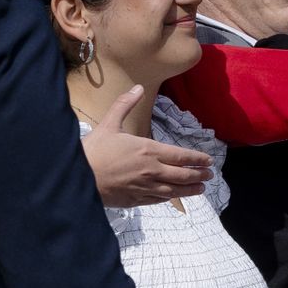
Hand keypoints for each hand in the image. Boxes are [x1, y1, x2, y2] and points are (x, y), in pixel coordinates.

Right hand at [80, 85, 212, 207]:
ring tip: (201, 189)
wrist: (77, 179)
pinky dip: (170, 198)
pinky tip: (174, 197)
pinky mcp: (135, 200)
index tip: (208, 161)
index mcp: (148, 150)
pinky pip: (158, 200)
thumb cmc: (94, 151)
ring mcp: (144, 187)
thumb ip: (125, 105)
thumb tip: (138, 87)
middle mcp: (151, 170)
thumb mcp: (109, 123)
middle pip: (182, 175)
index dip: (197, 159)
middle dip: (198, 175)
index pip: (181, 155)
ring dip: (190, 189)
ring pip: (174, 190)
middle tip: (209, 175)